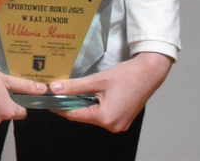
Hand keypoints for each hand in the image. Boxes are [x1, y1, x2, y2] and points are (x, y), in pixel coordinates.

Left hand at [50, 52, 172, 132]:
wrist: (149, 73)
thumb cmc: (127, 75)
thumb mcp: (97, 80)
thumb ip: (74, 86)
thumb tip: (55, 88)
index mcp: (105, 118)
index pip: (75, 115)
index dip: (60, 107)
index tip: (49, 101)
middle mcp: (113, 125)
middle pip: (84, 117)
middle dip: (71, 105)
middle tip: (59, 93)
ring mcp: (119, 124)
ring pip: (93, 116)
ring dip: (82, 105)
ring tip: (72, 92)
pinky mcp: (123, 119)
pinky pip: (103, 115)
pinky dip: (94, 106)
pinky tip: (89, 95)